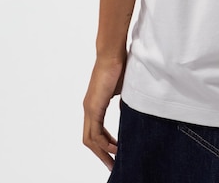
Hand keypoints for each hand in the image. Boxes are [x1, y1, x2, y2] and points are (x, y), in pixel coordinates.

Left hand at [82, 54, 125, 170]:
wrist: (112, 53)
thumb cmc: (120, 66)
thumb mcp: (123, 90)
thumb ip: (123, 102)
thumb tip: (129, 113)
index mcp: (95, 105)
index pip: (96, 131)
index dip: (104, 144)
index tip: (115, 152)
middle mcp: (89, 108)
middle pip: (90, 140)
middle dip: (101, 154)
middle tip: (112, 165)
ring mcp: (89, 108)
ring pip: (90, 139)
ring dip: (102, 152)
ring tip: (114, 161)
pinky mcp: (93, 107)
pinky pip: (95, 132)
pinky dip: (103, 143)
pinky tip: (114, 148)